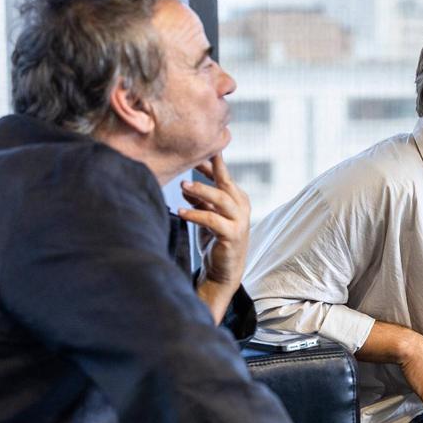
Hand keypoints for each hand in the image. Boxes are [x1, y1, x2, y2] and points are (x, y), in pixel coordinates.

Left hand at [181, 154, 250, 323]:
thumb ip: (200, 200)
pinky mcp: (232, 235)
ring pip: (220, 199)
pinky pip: (212, 220)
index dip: (212, 164)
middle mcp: (242, 207)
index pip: (224, 176)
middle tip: (192, 161)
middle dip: (210, 171)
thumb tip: (185, 185)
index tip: (197, 152)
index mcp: (237, 199)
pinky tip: (180, 211)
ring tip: (183, 186)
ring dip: (201, 191)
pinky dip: (195, 214)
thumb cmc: (215, 241)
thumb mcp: (207, 216)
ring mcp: (239, 221)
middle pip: (225, 183)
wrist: (223, 270)